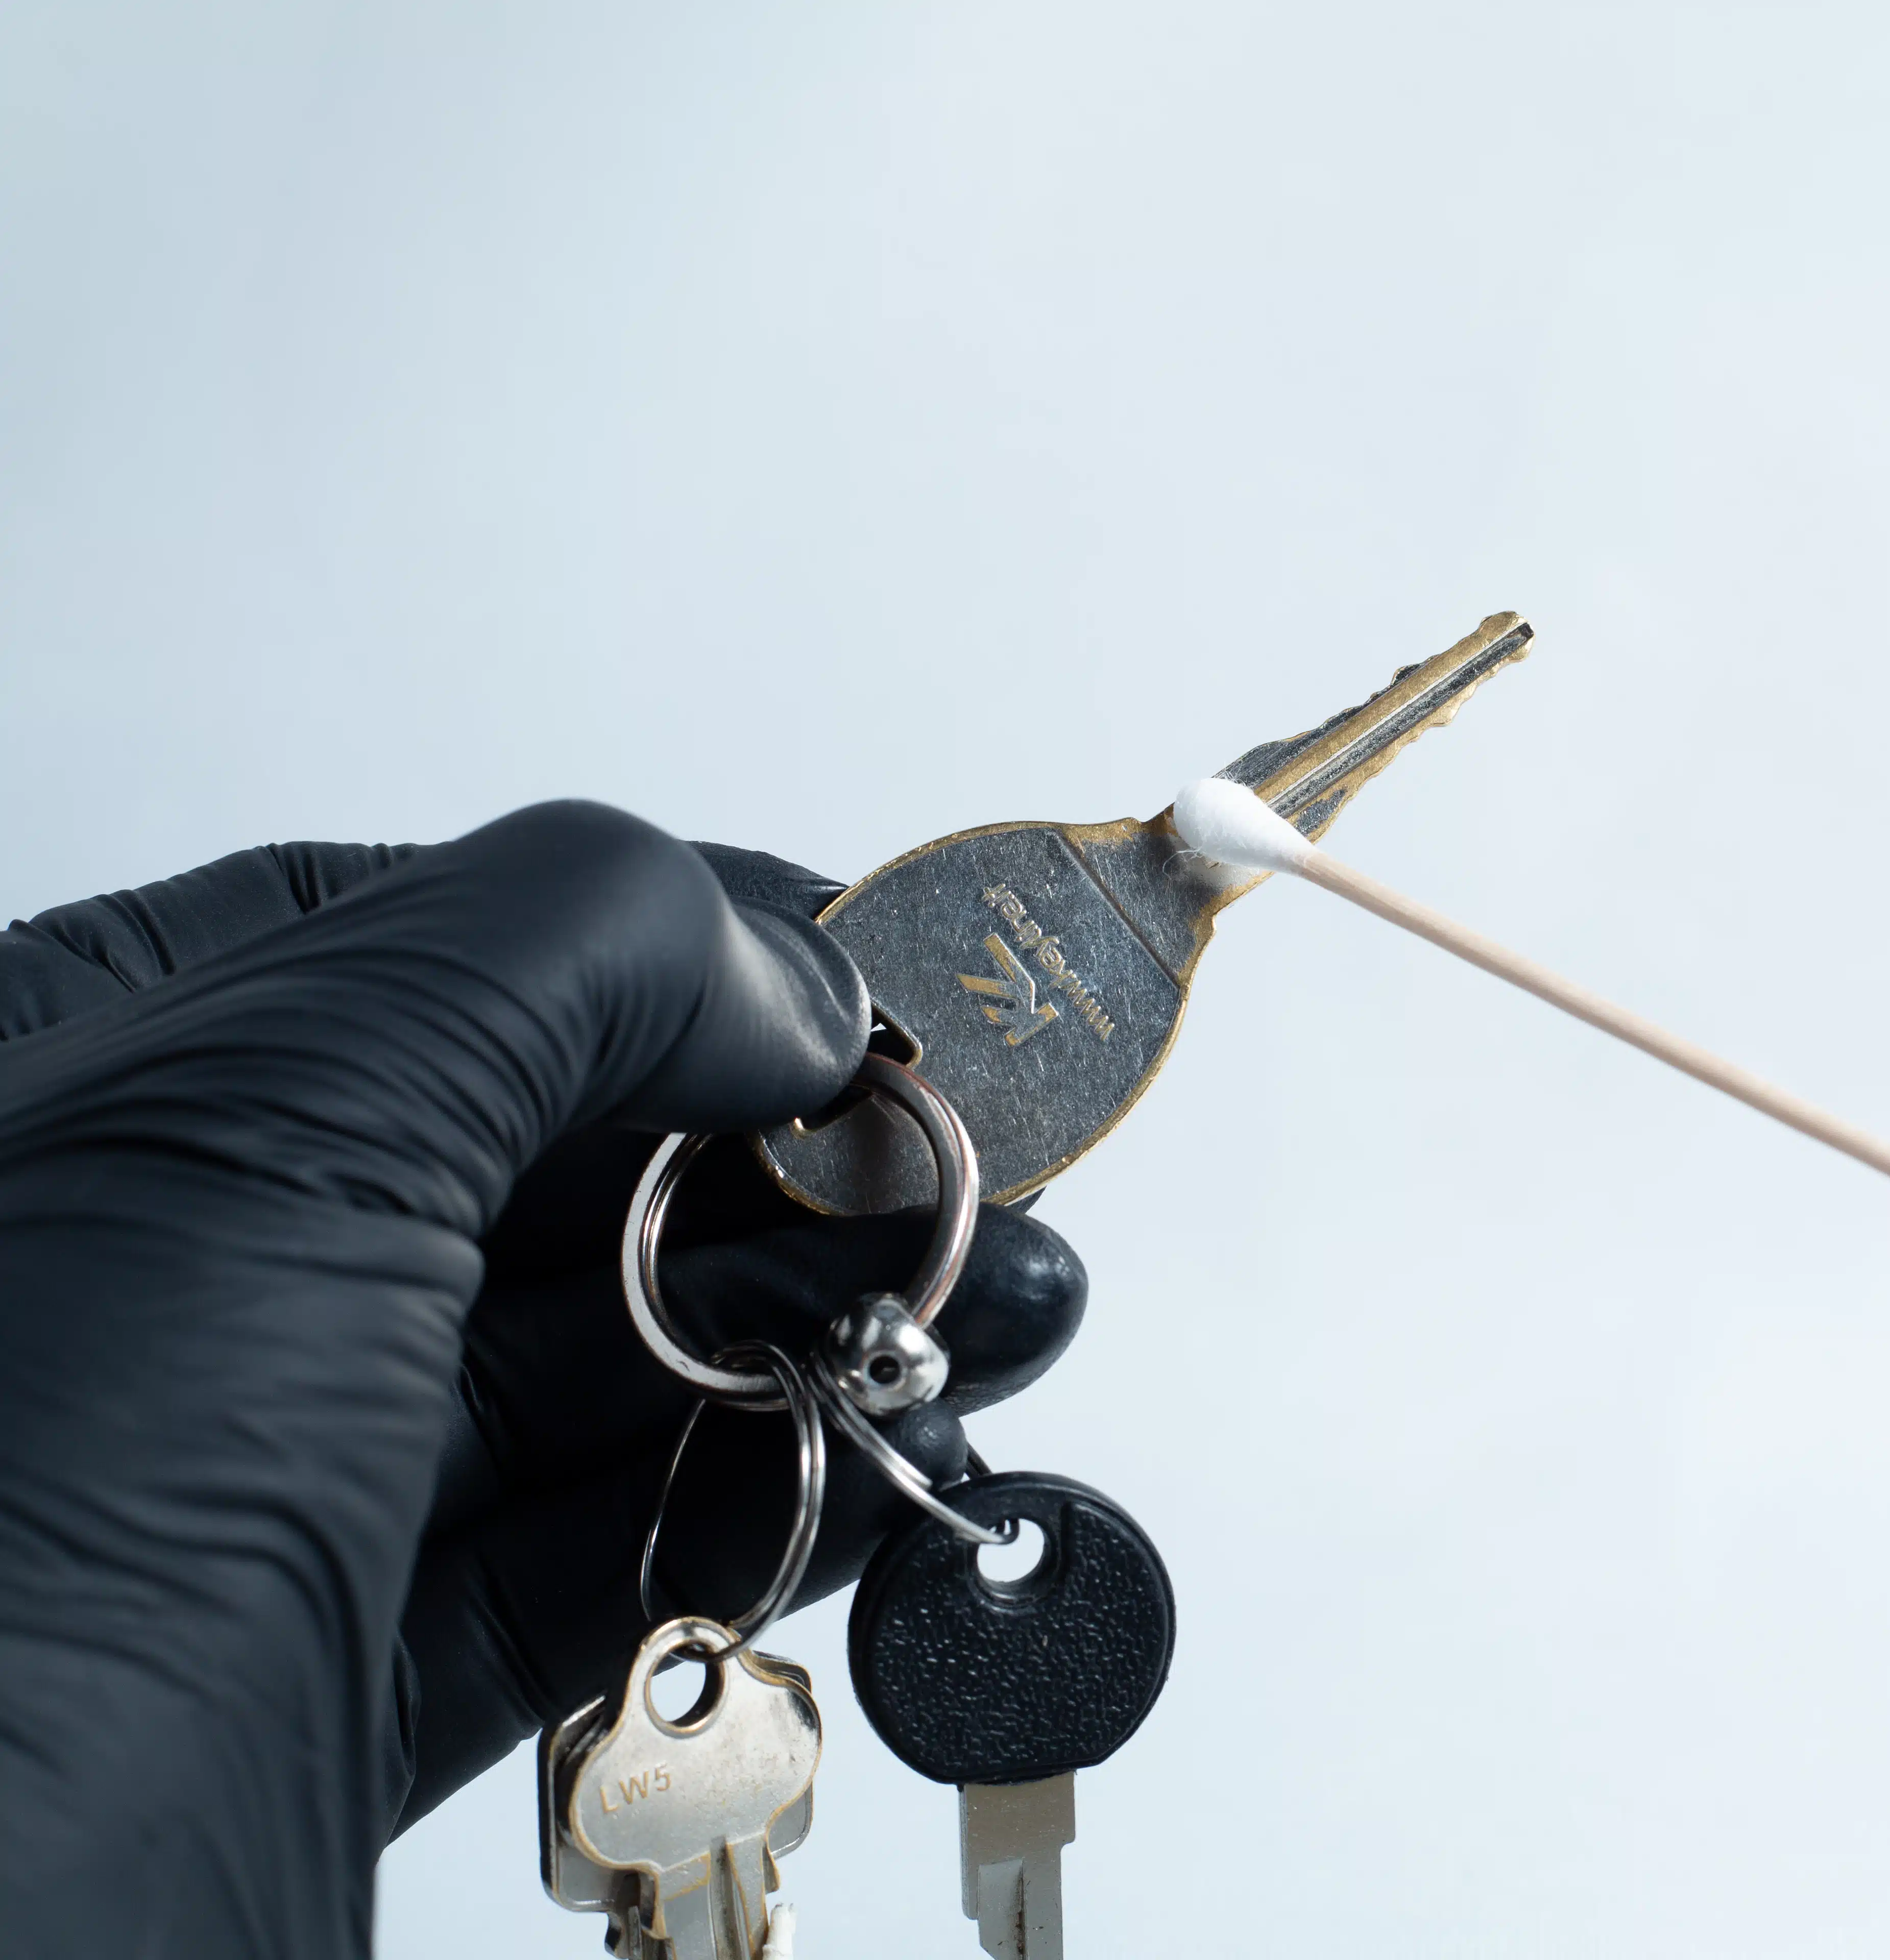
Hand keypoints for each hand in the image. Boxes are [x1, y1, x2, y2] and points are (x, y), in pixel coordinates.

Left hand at [0, 804, 1085, 1957]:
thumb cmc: (6, 1532)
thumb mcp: (274, 1125)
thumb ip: (560, 962)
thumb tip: (784, 973)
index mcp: (66, 1087)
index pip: (411, 937)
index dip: (670, 937)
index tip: (872, 972)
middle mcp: (147, 1281)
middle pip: (533, 1162)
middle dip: (785, 1158)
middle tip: (986, 1169)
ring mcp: (233, 1494)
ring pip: (580, 1371)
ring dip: (816, 1332)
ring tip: (1008, 1308)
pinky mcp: (316, 1691)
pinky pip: (575, 1569)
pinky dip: (752, 1509)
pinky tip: (890, 1464)